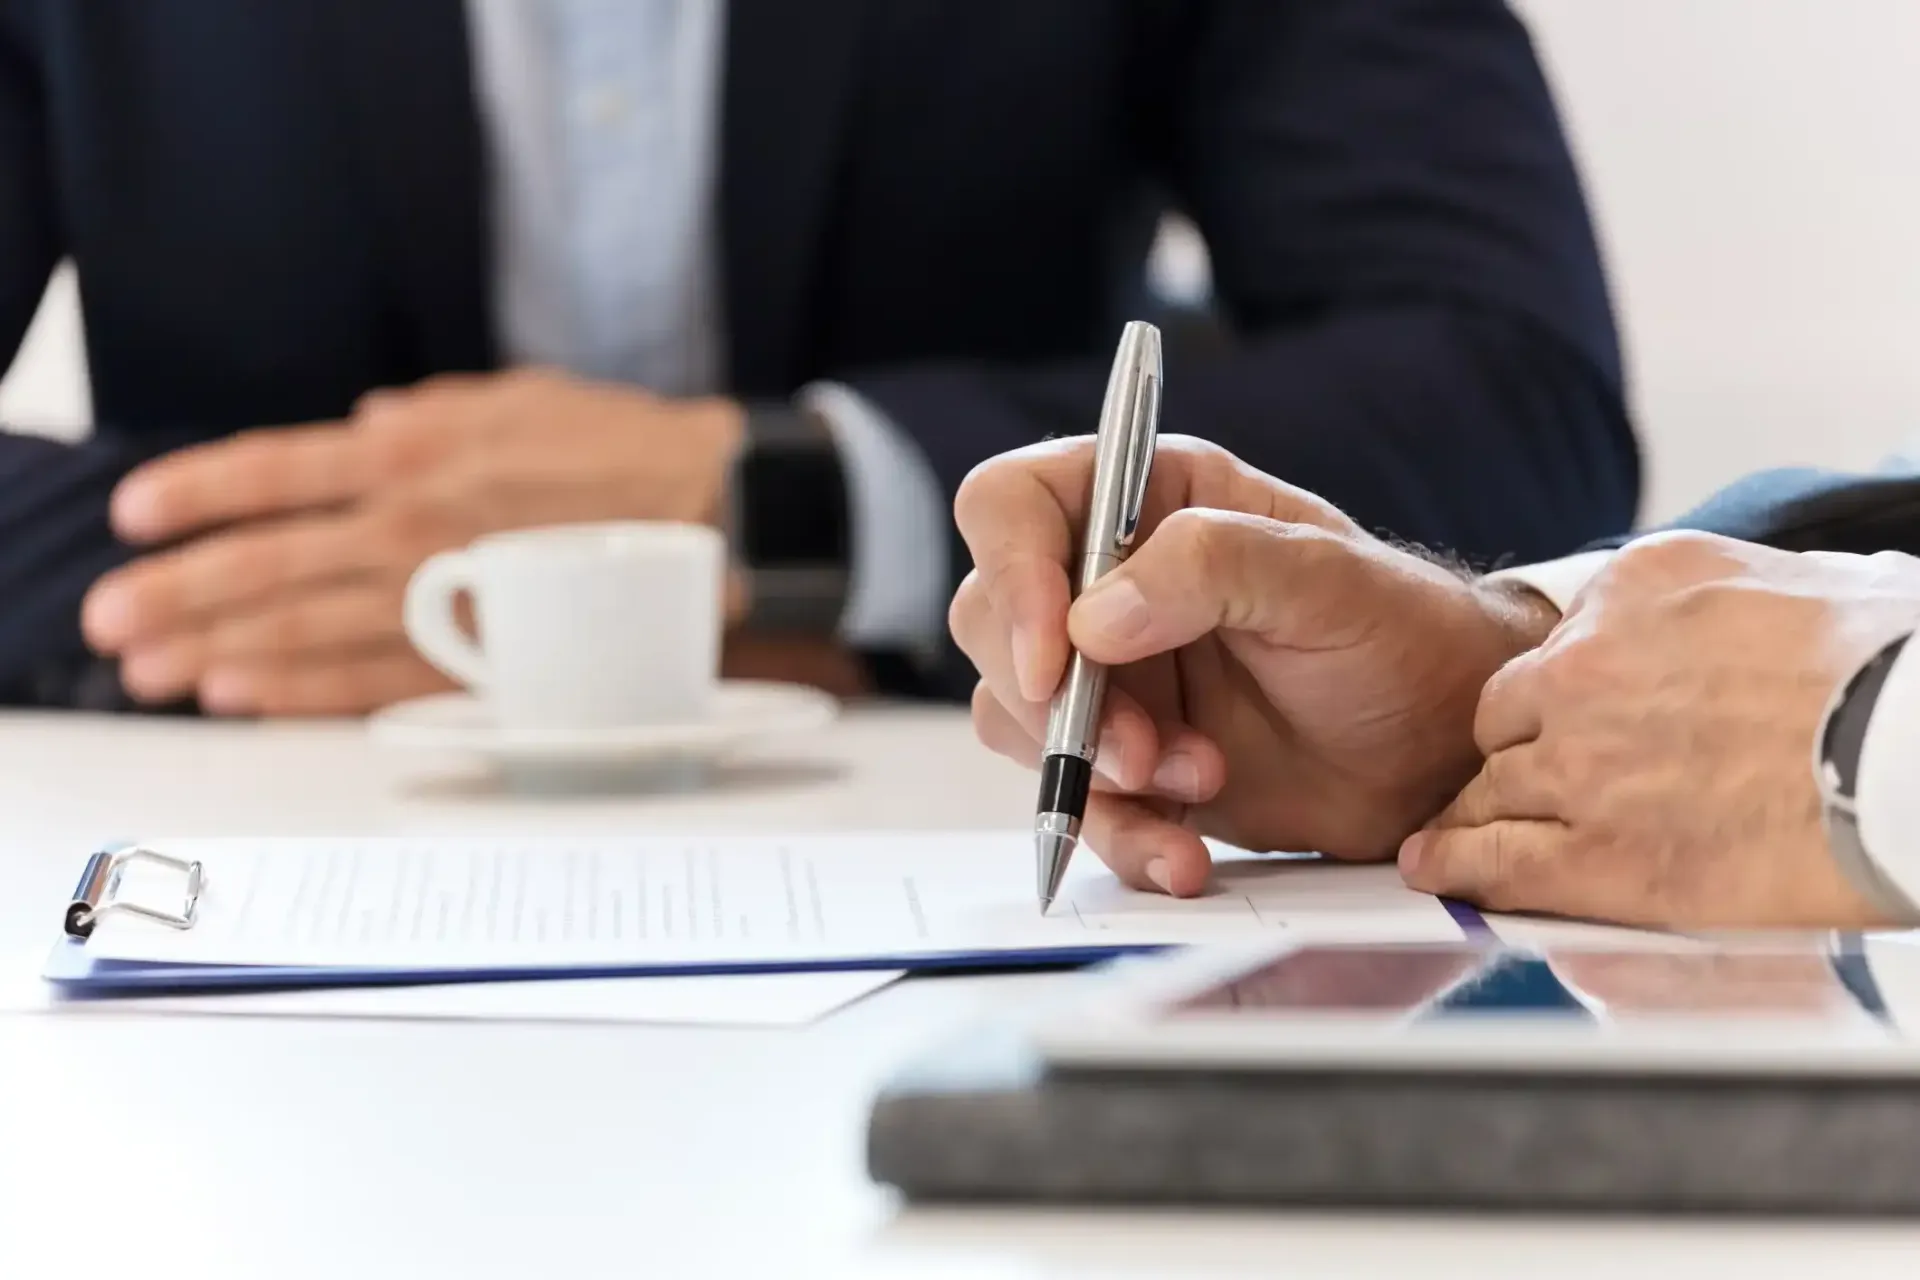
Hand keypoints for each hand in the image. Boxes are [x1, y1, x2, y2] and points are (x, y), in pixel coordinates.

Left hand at [82, 369, 744, 715]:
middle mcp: (417, 528)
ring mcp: (448, 601)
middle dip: (177, 594)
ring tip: (151, 671)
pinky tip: (243, 697)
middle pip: (266, 567)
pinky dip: (299, 693)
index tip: (131, 515)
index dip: (194, 495)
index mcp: (420, 452)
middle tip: (108, 622)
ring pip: (303, 634)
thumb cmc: (624, 448)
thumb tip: (362, 429)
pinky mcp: (484, 659)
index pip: (275, 473)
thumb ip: (432, 412)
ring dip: (216, 654)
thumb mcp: (521, 397)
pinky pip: (373, 683)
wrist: (720, 513)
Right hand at [949, 435, 1558, 895]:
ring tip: (1199, 782)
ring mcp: (1111, 676)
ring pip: (1016, 719)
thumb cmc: (1404, 637)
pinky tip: (1183, 855)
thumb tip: (1091, 620)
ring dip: (1089, 771)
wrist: (1446, 753)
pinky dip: (1118, 837)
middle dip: (1055, 701)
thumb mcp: (1326, 581)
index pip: (1013, 504)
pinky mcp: (1127, 761)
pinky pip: (1073, 801)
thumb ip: (1211, 567)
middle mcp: (1109, 582)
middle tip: (1140, 750)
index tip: (1052, 658)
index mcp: (1148, 499)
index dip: (1012, 574)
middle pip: (992, 622)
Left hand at [1402, 532, 1919, 928]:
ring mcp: (1582, 762)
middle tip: (1534, 775)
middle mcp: (1587, 666)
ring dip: (1482, 810)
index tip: (1588, 711)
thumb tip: (1753, 631)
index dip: (1577, 686)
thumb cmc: (1896, 665)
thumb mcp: (1806, 582)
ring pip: (1494, 786)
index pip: (1572, 637)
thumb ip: (1740, 604)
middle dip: (1521, 745)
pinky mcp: (1597, 853)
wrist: (1917, 744)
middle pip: (1511, 713)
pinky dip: (1459, 865)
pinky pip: (1496, 859)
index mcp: (1642, 585)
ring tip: (1460, 833)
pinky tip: (1436, 870)